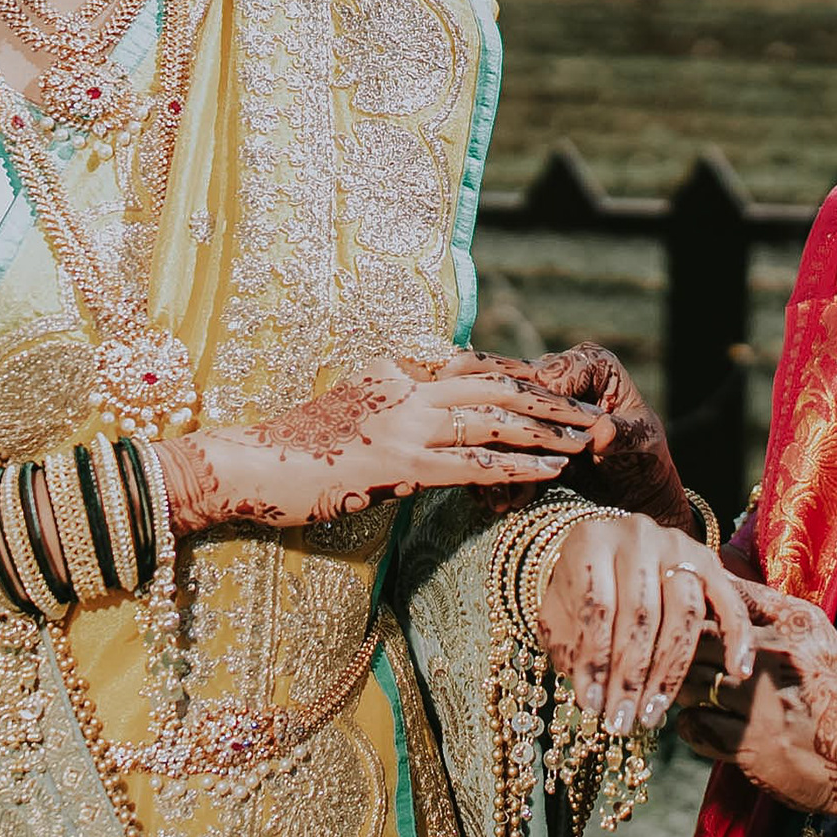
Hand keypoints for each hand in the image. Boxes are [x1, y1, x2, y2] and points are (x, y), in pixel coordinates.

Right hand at [172, 362, 601, 532]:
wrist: (242, 465)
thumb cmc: (291, 452)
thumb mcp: (348, 418)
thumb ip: (391, 420)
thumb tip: (424, 449)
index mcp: (393, 370)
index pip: (472, 366)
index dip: (521, 377)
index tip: (559, 388)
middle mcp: (403, 386)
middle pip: (496, 385)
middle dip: (550, 398)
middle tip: (594, 410)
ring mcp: (401, 423)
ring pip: (493, 420)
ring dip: (547, 430)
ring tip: (589, 438)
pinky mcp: (396, 463)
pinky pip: (472, 464)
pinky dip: (516, 466)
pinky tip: (550, 470)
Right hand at [479, 344, 688, 527]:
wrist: (629, 485)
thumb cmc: (642, 454)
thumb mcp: (642, 442)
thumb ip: (624, 433)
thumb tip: (602, 433)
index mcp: (591, 363)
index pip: (556, 374)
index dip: (550, 410)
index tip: (559, 448)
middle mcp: (557, 371)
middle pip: (518, 393)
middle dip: (515, 439)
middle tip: (516, 480)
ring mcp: (532, 399)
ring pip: (500, 420)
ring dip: (499, 461)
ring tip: (507, 500)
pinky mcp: (518, 427)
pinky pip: (495, 443)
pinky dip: (494, 471)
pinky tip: (500, 499)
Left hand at [536, 512, 772, 733]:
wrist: (611, 553)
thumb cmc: (581, 594)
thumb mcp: (561, 617)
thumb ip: (571, 650)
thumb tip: (595, 698)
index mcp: (591, 542)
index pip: (596, 607)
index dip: (594, 661)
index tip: (593, 707)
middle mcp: (636, 535)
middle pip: (640, 614)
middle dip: (630, 676)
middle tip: (623, 722)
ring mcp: (677, 545)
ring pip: (683, 614)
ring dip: (669, 672)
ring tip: (652, 715)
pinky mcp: (710, 560)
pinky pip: (730, 601)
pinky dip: (737, 637)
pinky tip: (737, 672)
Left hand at [673, 591, 836, 830]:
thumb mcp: (818, 641)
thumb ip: (773, 612)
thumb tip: (718, 581)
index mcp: (797, 622)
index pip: (726, 596)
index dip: (699, 605)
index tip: (688, 615)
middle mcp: (780, 655)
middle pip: (700, 637)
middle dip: (681, 650)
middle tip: (674, 661)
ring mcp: (764, 701)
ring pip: (691, 681)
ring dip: (682, 689)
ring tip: (688, 693)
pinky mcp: (752, 744)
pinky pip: (694, 725)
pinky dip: (691, 725)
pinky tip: (704, 724)